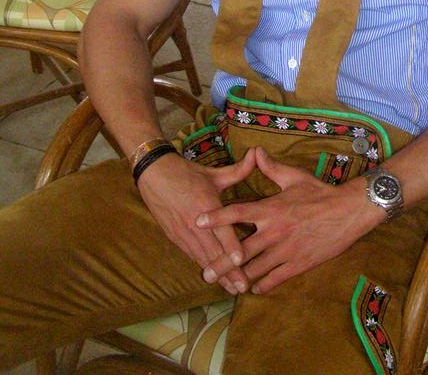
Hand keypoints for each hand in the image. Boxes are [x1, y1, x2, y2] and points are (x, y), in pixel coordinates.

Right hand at [137, 148, 256, 294]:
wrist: (153, 174)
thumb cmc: (187, 173)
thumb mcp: (213, 173)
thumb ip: (238, 170)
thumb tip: (257, 154)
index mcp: (206, 205)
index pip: (220, 229)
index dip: (231, 246)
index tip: (242, 260)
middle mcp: (194, 223)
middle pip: (214, 252)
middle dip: (229, 271)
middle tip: (244, 287)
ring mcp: (183, 232)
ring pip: (203, 258)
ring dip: (218, 275)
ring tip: (232, 289)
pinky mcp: (175, 238)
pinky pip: (192, 256)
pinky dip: (204, 268)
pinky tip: (214, 279)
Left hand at [196, 147, 383, 293]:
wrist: (348, 212)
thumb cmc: (319, 192)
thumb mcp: (294, 177)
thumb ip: (271, 168)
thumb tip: (255, 151)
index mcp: (270, 209)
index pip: (237, 213)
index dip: (217, 217)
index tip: (198, 221)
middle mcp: (274, 231)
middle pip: (241, 251)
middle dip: (221, 263)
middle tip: (205, 273)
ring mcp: (286, 250)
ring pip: (256, 269)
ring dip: (240, 278)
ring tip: (226, 286)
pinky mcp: (298, 264)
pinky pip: (276, 279)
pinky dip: (263, 285)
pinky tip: (254, 288)